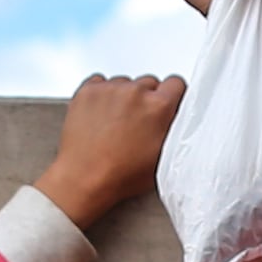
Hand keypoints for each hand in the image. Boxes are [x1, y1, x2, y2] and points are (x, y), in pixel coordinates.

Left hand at [33, 72, 185, 232]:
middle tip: (138, 122)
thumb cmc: (121, 174)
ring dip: (123, 97)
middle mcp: (135, 92)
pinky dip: (102, 95)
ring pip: (124, 82)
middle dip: (146, 99)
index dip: (171, 96)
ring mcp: (109, 89)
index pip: (175, 83)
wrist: (84, 179)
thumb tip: (177, 113)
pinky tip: (102, 116)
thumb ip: (174, 128)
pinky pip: (100, 83)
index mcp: (158, 106)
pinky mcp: (87, 91)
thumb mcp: (164, 156)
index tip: (165, 104)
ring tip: (116, 123)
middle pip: (149, 82)